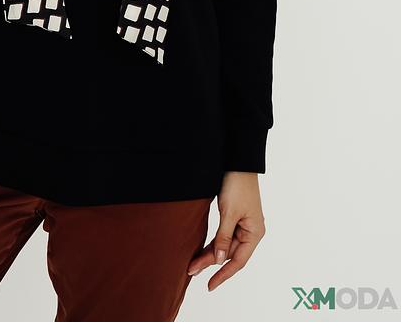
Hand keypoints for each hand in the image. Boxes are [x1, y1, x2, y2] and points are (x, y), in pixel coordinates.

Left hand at [187, 171, 265, 290]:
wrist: (237, 160)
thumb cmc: (237, 185)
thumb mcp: (229, 212)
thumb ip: (223, 237)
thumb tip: (219, 260)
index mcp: (255, 233)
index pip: (238, 261)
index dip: (223, 274)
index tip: (209, 285)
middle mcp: (250, 232)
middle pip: (229, 254)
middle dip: (211, 262)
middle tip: (191, 269)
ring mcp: (242, 225)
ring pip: (225, 246)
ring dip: (210, 253)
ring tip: (193, 263)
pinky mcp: (233, 217)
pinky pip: (223, 235)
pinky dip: (213, 243)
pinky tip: (202, 250)